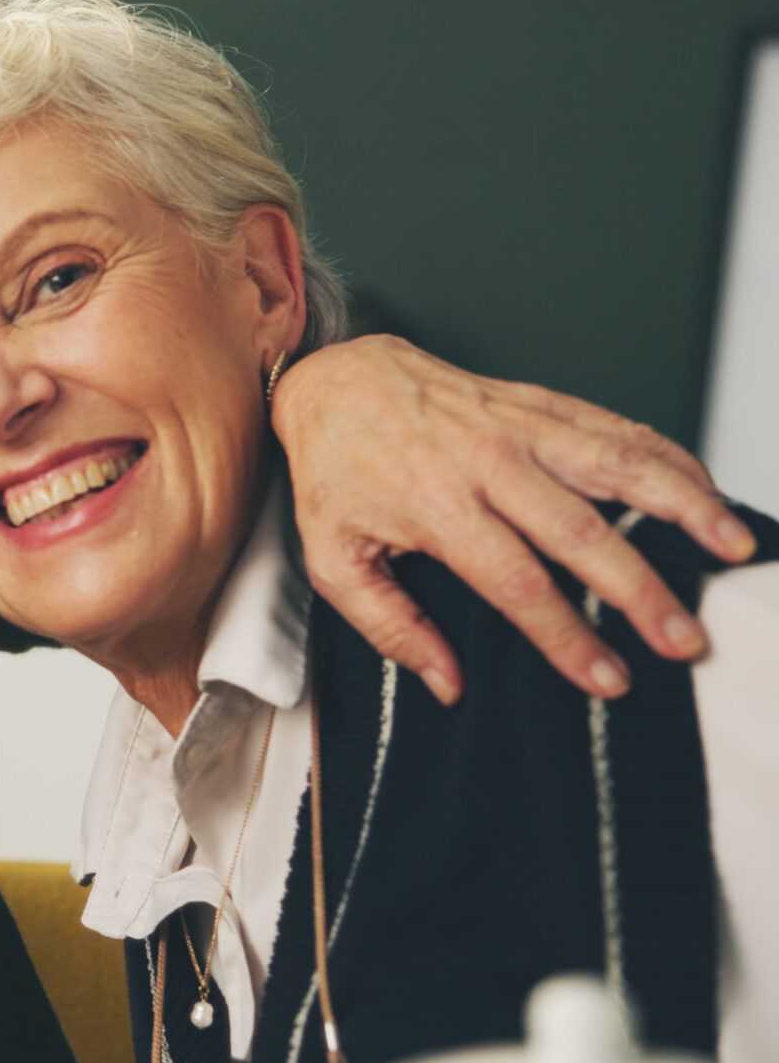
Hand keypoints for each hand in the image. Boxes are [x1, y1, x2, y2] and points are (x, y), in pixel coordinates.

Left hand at [272, 335, 752, 703]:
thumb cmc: (336, 471)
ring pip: (615, 464)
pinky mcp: (540, 403)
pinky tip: (704, 490)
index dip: (566, 634)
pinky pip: (615, 427)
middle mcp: (485, 462)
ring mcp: (519, 427)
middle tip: (683, 638)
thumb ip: (387, 624)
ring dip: (681, 504)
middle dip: (639, 590)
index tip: (607, 677)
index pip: (515, 581)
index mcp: (434, 506)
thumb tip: (447, 682)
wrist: (335, 380)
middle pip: (578, 531)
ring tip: (730, 545)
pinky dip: (667, 457)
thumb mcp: (332, 556)